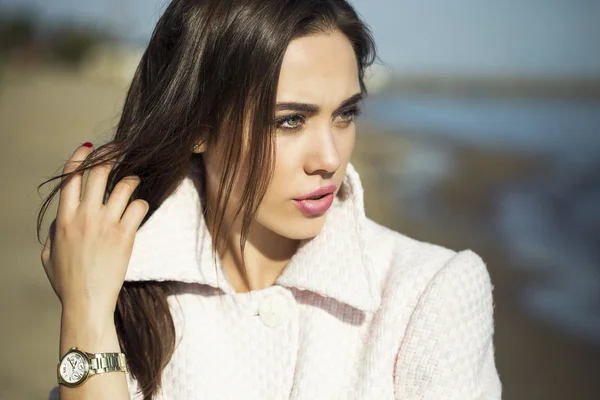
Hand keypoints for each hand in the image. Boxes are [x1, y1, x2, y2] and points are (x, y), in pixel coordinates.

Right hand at [41, 143, 148, 318]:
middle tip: (122, 149)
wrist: (86, 302)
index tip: (90, 147)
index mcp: (63, 218)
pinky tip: (140, 209)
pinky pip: (139, 206)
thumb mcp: (49, 253)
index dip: (80, 156)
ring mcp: (105, 224)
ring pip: (124, 185)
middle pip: (99, 172)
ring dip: (132, 179)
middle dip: (112, 154)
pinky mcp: (125, 235)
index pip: (70, 176)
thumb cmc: (66, 281)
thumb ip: (54, 231)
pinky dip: (142, 203)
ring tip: (134, 182)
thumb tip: (63, 217)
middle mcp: (83, 216)